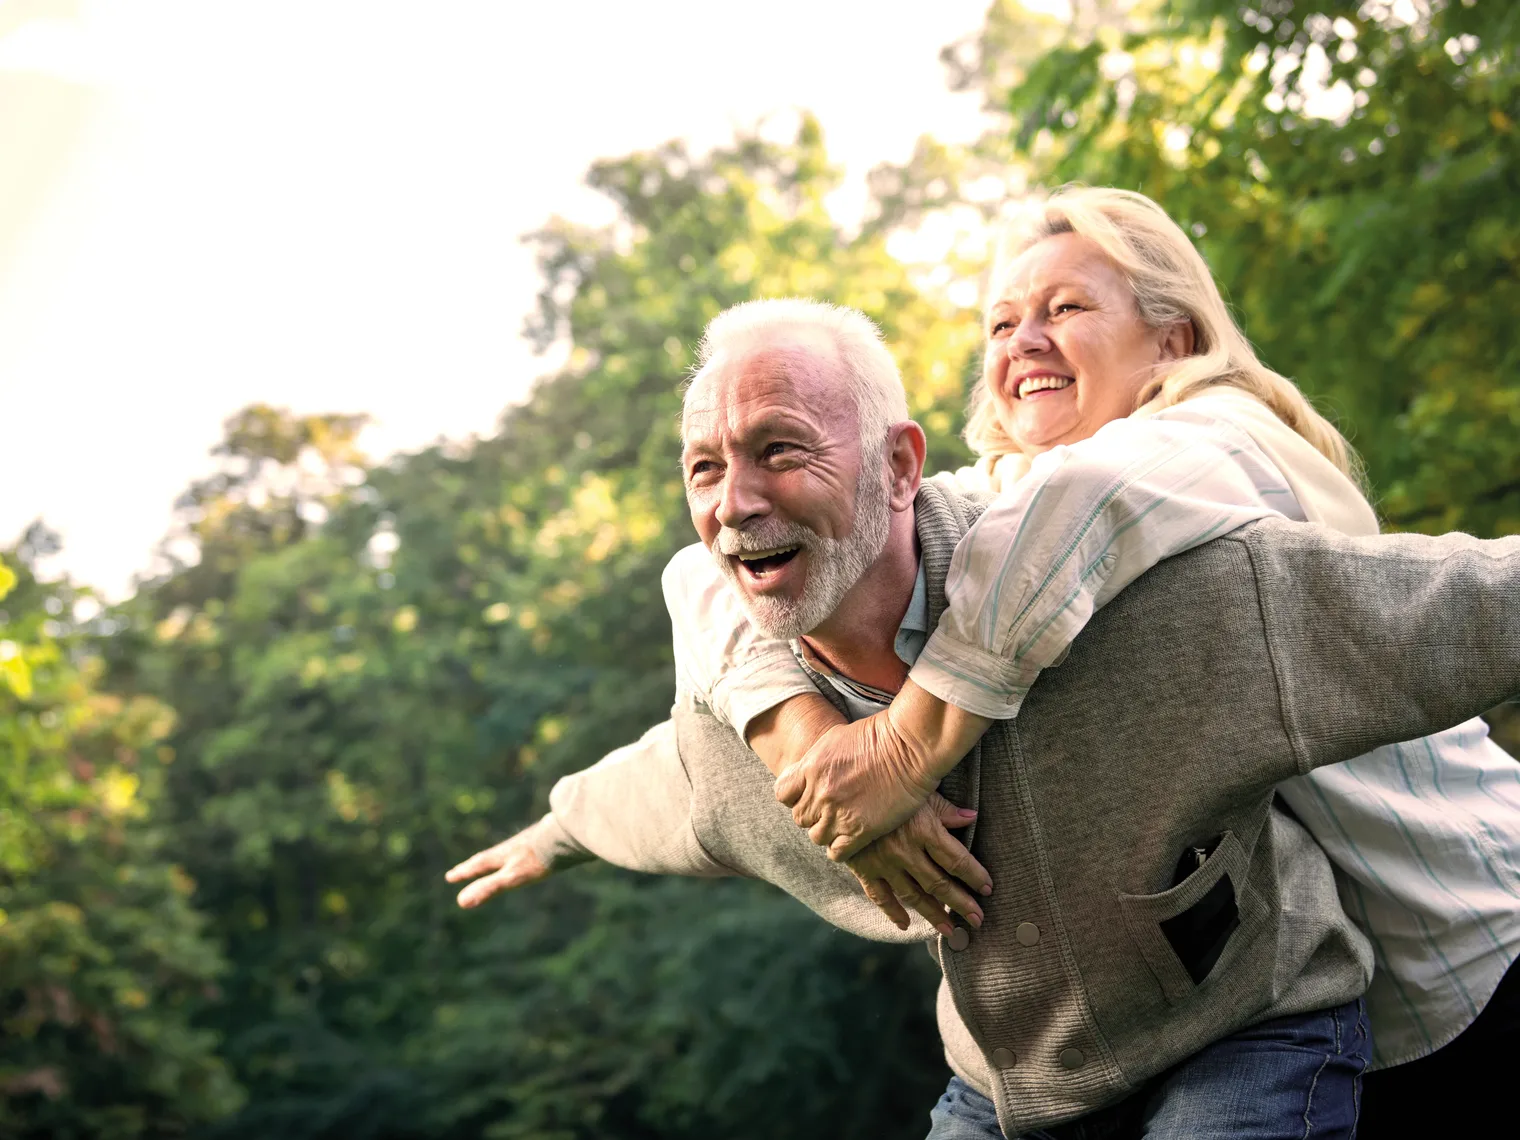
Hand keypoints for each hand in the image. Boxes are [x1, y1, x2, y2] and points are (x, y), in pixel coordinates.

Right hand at [446, 831, 549, 907]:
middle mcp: (512, 848)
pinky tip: (527, 856)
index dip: (464, 872)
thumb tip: (461, 901)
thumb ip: (489, 888)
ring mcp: (527, 844)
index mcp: (502, 856)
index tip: (449, 877)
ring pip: (507, 852)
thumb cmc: (538, 858)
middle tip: (465, 868)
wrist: (567, 835)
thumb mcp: (511, 877)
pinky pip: (525, 849)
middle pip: (490, 857)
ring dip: (496, 858)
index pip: (479, 865)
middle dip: (477, 865)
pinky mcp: (542, 843)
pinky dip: (517, 854)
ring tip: (494, 862)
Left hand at [774, 711, 947, 860]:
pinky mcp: (860, 830)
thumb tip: (808, 772)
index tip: (809, 795)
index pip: (782, 793)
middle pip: (800, 817)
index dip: (795, 796)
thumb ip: (816, 760)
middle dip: (813, 814)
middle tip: (831, 810)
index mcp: (811, 767)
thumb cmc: (879, 735)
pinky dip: (841, 848)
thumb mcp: (836, 738)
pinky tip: (852, 839)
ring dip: (827, 832)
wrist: (910, 746)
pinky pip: (837, 852)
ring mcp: (839, 813)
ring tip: (842, 824)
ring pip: (816, 836)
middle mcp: (820, 793)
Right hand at [846, 792, 991, 933]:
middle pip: (940, 883)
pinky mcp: (863, 868)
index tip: (988, 888)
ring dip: (934, 915)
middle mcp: (906, 851)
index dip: (975, 876)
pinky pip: (880, 896)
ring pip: (914, 895)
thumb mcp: (919, 791)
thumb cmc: (887, 784)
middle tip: (978, 920)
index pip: (957, 860)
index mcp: (924, 830)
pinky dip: (893, 912)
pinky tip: (905, 924)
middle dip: (962, 903)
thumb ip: (945, 809)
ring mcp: (884, 863)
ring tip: (950, 931)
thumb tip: (972, 817)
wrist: (843, 789)